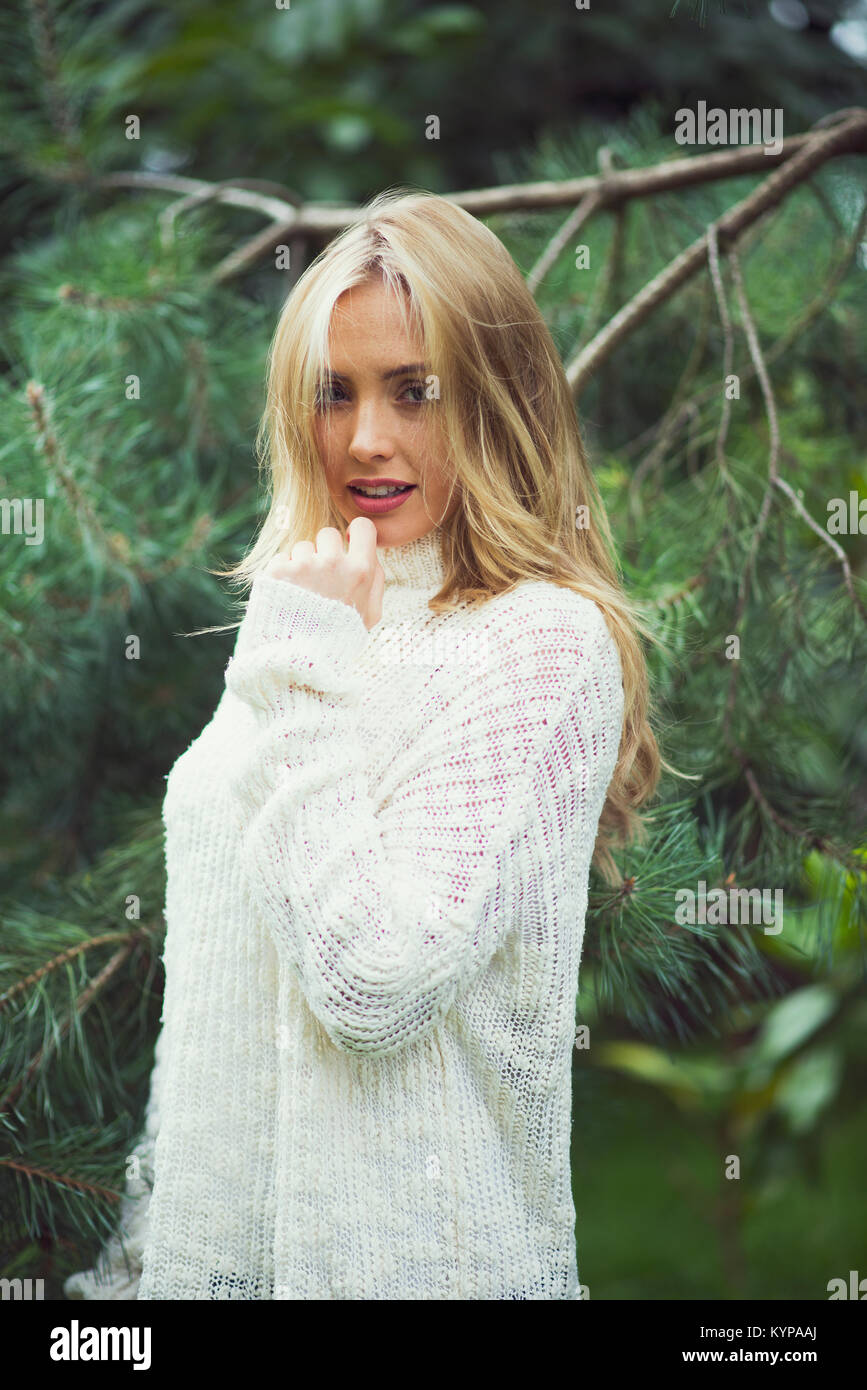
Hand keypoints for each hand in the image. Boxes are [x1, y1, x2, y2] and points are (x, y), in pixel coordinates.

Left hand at [263, 517, 383, 630]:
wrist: (301, 660)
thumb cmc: (339, 637)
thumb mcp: (370, 615)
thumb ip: (375, 581)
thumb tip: (371, 553)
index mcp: (360, 571)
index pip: (362, 527)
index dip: (354, 534)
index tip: (348, 544)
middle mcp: (332, 563)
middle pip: (328, 534)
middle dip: (325, 551)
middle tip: (322, 578)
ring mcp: (303, 565)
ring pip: (302, 546)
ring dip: (302, 564)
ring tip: (303, 593)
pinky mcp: (277, 571)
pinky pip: (281, 558)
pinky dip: (282, 574)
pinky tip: (287, 596)